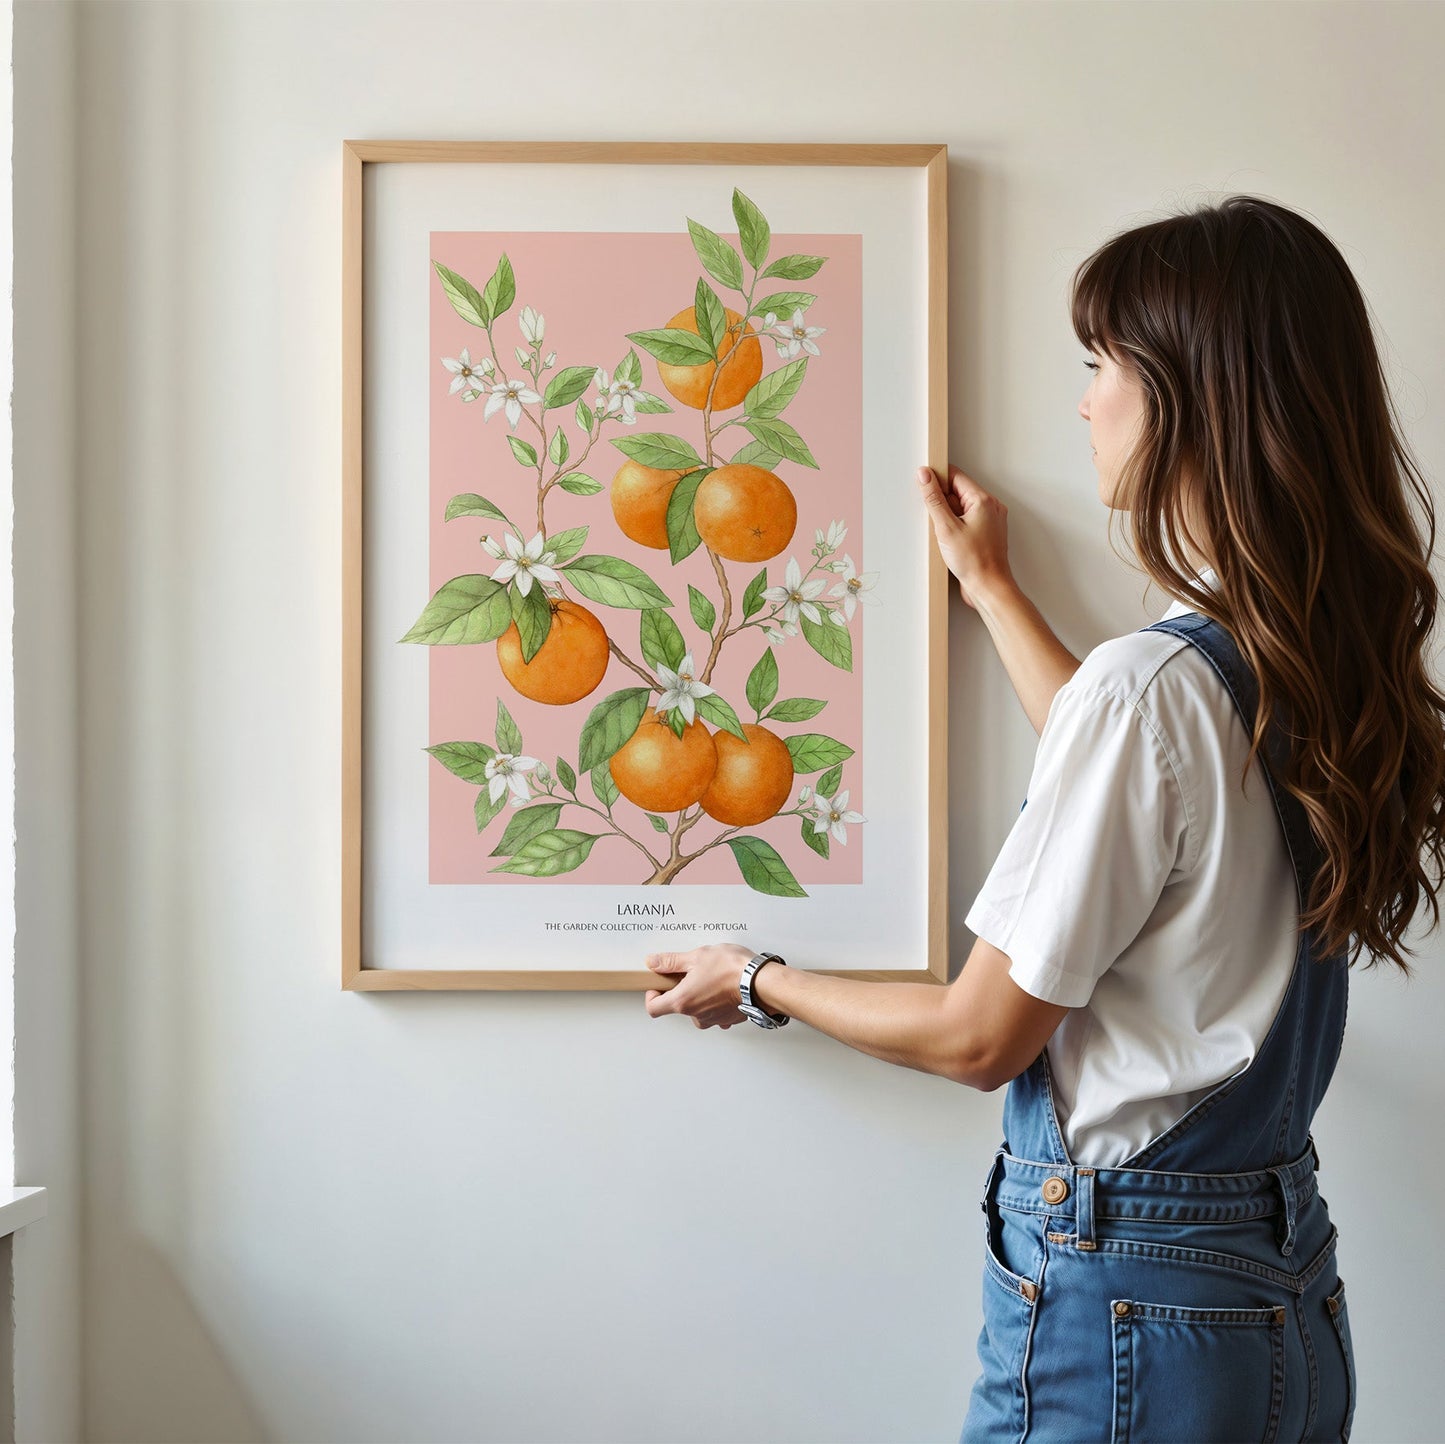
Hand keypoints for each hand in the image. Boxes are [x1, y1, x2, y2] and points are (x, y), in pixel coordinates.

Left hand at [643, 942, 754, 1028]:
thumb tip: (654, 962)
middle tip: (688, 975)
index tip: (658, 985)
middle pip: (676, 1008)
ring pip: (697, 1011)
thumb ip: (671, 961)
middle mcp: (696, 1015)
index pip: (654, 1008)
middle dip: (680, 991)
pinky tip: (722, 987)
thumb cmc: (732, 969)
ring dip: (699, 998)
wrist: (761, 981)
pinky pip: (716, 1013)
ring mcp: (713, 1019)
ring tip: (709, 979)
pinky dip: (716, 1002)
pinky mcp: (728, 1019)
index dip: (652, 996)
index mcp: (683, 1000)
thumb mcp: (696, 957)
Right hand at [916, 463, 1013, 610]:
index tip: (923, 484)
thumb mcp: (946, 527)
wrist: (989, 588)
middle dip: (941, 503)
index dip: (937, 479)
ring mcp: (989, 521)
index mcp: (983, 500)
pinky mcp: (984, 534)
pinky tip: (949, 542)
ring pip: (960, 508)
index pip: (956, 476)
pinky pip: (965, 522)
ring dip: (947, 518)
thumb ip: (934, 498)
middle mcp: (990, 507)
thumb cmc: (975, 562)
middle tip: (937, 522)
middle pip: (957, 492)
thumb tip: (925, 475)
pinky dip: (954, 528)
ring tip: (946, 536)